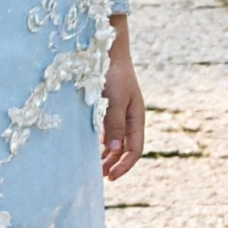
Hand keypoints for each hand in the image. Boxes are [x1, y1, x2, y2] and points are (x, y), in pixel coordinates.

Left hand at [101, 17, 144, 179]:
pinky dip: (101, 142)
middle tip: (100, 176)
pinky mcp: (108, 107)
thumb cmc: (114, 74)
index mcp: (136, 118)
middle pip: (125, 148)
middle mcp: (129, 118)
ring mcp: (119, 113)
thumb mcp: (115, 100)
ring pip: (116, 141)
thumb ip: (114, 125)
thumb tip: (113, 150)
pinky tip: (91, 147)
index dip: (125, 165)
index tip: (110, 177)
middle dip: (115, 163)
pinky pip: (107, 130)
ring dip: (107, 155)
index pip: (135, 149)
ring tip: (95, 166)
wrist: (108, 50)